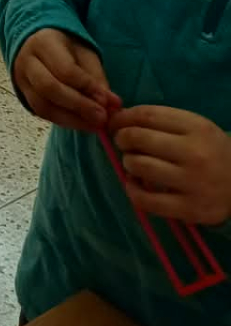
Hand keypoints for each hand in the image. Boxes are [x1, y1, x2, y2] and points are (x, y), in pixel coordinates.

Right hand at [13, 28, 116, 130]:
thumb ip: (96, 78)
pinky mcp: (23, 96)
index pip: (65, 70)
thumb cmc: (65, 48)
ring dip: (72, 119)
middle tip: (102, 118)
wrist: (37, 44)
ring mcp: (21, 80)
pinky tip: (82, 124)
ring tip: (95, 125)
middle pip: (49, 88)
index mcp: (43, 43)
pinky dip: (64, 122)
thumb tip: (112, 105)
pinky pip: (41, 114)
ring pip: (42, 106)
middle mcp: (27, 61)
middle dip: (78, 106)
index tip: (108, 101)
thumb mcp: (84, 54)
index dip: (87, 88)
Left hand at [112, 105, 230, 225]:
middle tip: (124, 143)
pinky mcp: (189, 210)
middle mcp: (194, 153)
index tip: (115, 122)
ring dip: (128, 162)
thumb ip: (162, 121)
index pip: (147, 115)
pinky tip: (134, 184)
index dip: (123, 117)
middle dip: (122, 138)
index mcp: (196, 127)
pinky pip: (147, 200)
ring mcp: (192, 183)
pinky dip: (132, 190)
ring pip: (140, 166)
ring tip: (132, 163)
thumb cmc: (212, 151)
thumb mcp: (195, 127)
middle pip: (139, 138)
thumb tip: (120, 118)